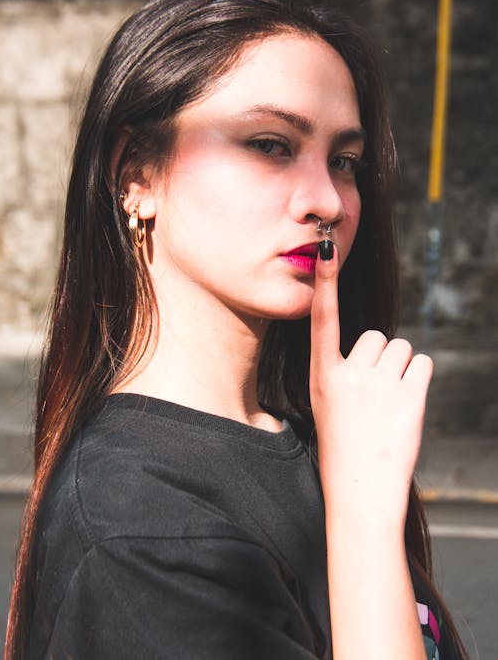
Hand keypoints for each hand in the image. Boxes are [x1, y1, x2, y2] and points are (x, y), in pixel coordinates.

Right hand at [310, 243, 432, 527]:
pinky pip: (424, 364)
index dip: (327, 284)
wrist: (360, 497)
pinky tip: (408, 407)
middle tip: (376, 396)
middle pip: (377, 337)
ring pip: (403, 349)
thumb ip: (347, 375)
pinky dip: (420, 380)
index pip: (323, 321)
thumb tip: (381, 348)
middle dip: (383, 359)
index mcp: (322, 378)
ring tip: (391, 406)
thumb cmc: (345, 453)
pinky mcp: (409, 397)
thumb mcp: (330, 409)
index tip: (327, 250)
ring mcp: (378, 385)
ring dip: (403, 370)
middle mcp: (348, 375)